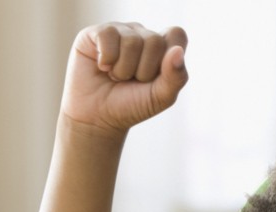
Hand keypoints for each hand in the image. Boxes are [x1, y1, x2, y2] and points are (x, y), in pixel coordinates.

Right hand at [60, 22, 187, 137]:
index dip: (168, 56)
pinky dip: (106, 59)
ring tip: (116, 76)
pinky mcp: (97, 32)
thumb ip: (176, 76)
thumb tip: (177, 51)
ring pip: (132, 41)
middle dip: (143, 71)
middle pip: (155, 41)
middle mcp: (142, 34)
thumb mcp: (160, 97)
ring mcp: (120, 31)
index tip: (156, 76)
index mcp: (163, 47)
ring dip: (123, 69)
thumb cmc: (131, 105)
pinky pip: (108, 35)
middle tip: (131, 81)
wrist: (97, 117)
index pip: (176, 34)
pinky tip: (102, 67)